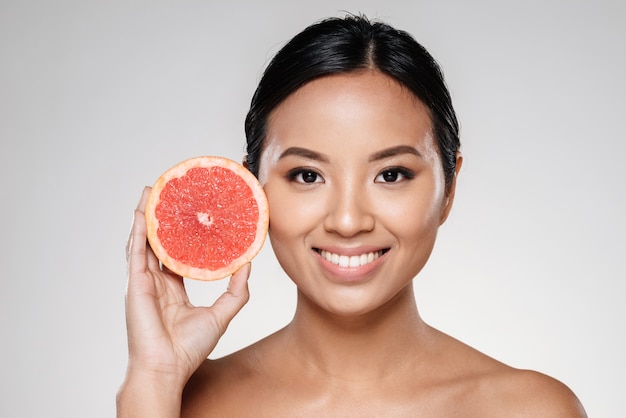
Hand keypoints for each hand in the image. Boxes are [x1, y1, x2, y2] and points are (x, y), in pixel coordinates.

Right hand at [118, 187, 249, 415]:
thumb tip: (248, 265)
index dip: (183, 235)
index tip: (192, 216)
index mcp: (173, 289)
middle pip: (159, 242)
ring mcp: (144, 282)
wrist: (167, 368)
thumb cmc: (189, 349)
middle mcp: (157, 282)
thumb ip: (237, 290)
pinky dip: (137, 230)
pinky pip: (136, 251)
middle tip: (170, 194)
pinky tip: (140, 211)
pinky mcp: (135, 284)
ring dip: (146, 216)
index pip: (177, 255)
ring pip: (144, 241)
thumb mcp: (222, 314)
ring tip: (151, 192)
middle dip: (163, 219)